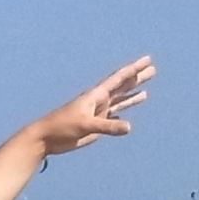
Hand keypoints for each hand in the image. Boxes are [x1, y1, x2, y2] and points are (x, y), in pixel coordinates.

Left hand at [34, 56, 155, 154]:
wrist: (45, 138)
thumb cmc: (62, 127)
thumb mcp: (86, 125)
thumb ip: (107, 126)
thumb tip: (129, 127)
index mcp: (96, 96)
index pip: (119, 78)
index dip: (134, 69)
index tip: (147, 60)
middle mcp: (98, 102)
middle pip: (122, 87)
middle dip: (137, 78)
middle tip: (153, 69)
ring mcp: (97, 113)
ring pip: (119, 102)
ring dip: (132, 96)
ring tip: (146, 92)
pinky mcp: (94, 126)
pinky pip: (112, 118)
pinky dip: (120, 115)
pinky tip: (126, 116)